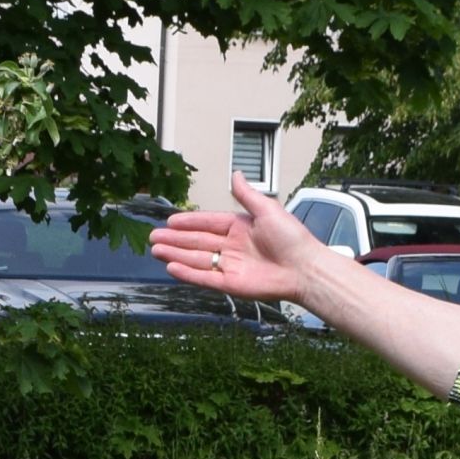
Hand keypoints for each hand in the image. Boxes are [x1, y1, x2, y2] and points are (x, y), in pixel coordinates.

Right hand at [148, 180, 327, 304]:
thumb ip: (247, 194)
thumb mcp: (267, 209)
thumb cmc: (292, 238)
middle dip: (175, 240)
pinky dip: (188, 273)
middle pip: (197, 242)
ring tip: (156, 250)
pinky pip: (205, 278)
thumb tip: (235, 174)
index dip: (188, 222)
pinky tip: (171, 267)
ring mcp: (231, 266)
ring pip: (197, 259)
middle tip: (154, 237)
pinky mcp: (231, 284)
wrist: (304, 268)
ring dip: (176, 255)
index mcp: (240, 227)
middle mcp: (233, 247)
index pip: (208, 223)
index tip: (170, 221)